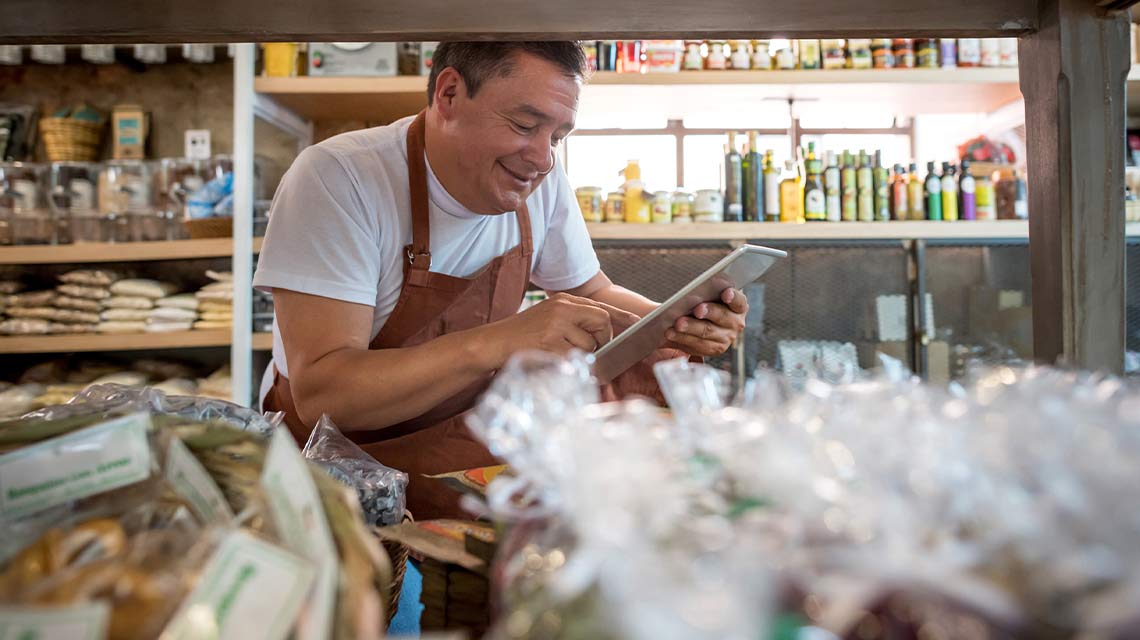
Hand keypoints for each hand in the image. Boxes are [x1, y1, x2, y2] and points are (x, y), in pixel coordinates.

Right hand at [482, 293, 640, 366]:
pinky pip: (575, 358)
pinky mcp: (550, 343)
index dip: (621, 316)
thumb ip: (573, 321)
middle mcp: (562, 309)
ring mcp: (556, 325)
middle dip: (603, 339)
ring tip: (559, 353)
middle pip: (602, 323)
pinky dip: (570, 364)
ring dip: (581, 355)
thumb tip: (602, 333)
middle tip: (591, 349)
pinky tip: (553, 360)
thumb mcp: (548, 318)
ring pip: (589, 345)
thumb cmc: (521, 335)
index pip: (600, 307)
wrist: (492, 342)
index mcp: (563, 301)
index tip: (637, 322)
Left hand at [664, 288, 747, 356]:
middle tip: (697, 309)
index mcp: (739, 306)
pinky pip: (697, 345)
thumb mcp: (711, 295)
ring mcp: (726, 338)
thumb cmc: (707, 302)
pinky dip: (682, 338)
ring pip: (707, 332)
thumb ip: (708, 292)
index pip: (739, 301)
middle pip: (722, 316)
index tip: (725, 293)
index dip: (733, 297)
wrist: (702, 321)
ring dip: (691, 328)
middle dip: (708, 312)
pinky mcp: (714, 349)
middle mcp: (736, 323)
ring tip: (677, 323)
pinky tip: (671, 333)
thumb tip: (694, 290)